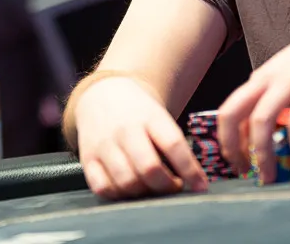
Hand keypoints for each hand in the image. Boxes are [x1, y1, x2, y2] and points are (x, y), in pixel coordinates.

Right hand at [74, 75, 208, 199]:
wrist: (101, 95)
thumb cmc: (138, 112)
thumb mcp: (159, 117)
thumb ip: (173, 145)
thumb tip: (195, 180)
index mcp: (149, 116)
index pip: (173, 144)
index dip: (190, 170)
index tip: (200, 185)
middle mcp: (125, 130)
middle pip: (149, 168)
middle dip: (167, 186)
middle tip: (174, 187)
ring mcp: (104, 145)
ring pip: (127, 182)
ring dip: (145, 194)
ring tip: (153, 188)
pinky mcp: (88, 158)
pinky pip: (103, 187)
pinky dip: (119, 195)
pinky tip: (129, 190)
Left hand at [217, 6, 289, 183]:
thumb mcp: (286, 77)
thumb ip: (274, 100)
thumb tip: (265, 136)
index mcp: (258, 80)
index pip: (228, 111)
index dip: (226, 140)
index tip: (235, 163)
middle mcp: (267, 80)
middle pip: (233, 114)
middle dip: (234, 148)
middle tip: (246, 174)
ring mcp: (288, 82)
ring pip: (261, 122)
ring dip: (262, 155)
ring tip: (271, 178)